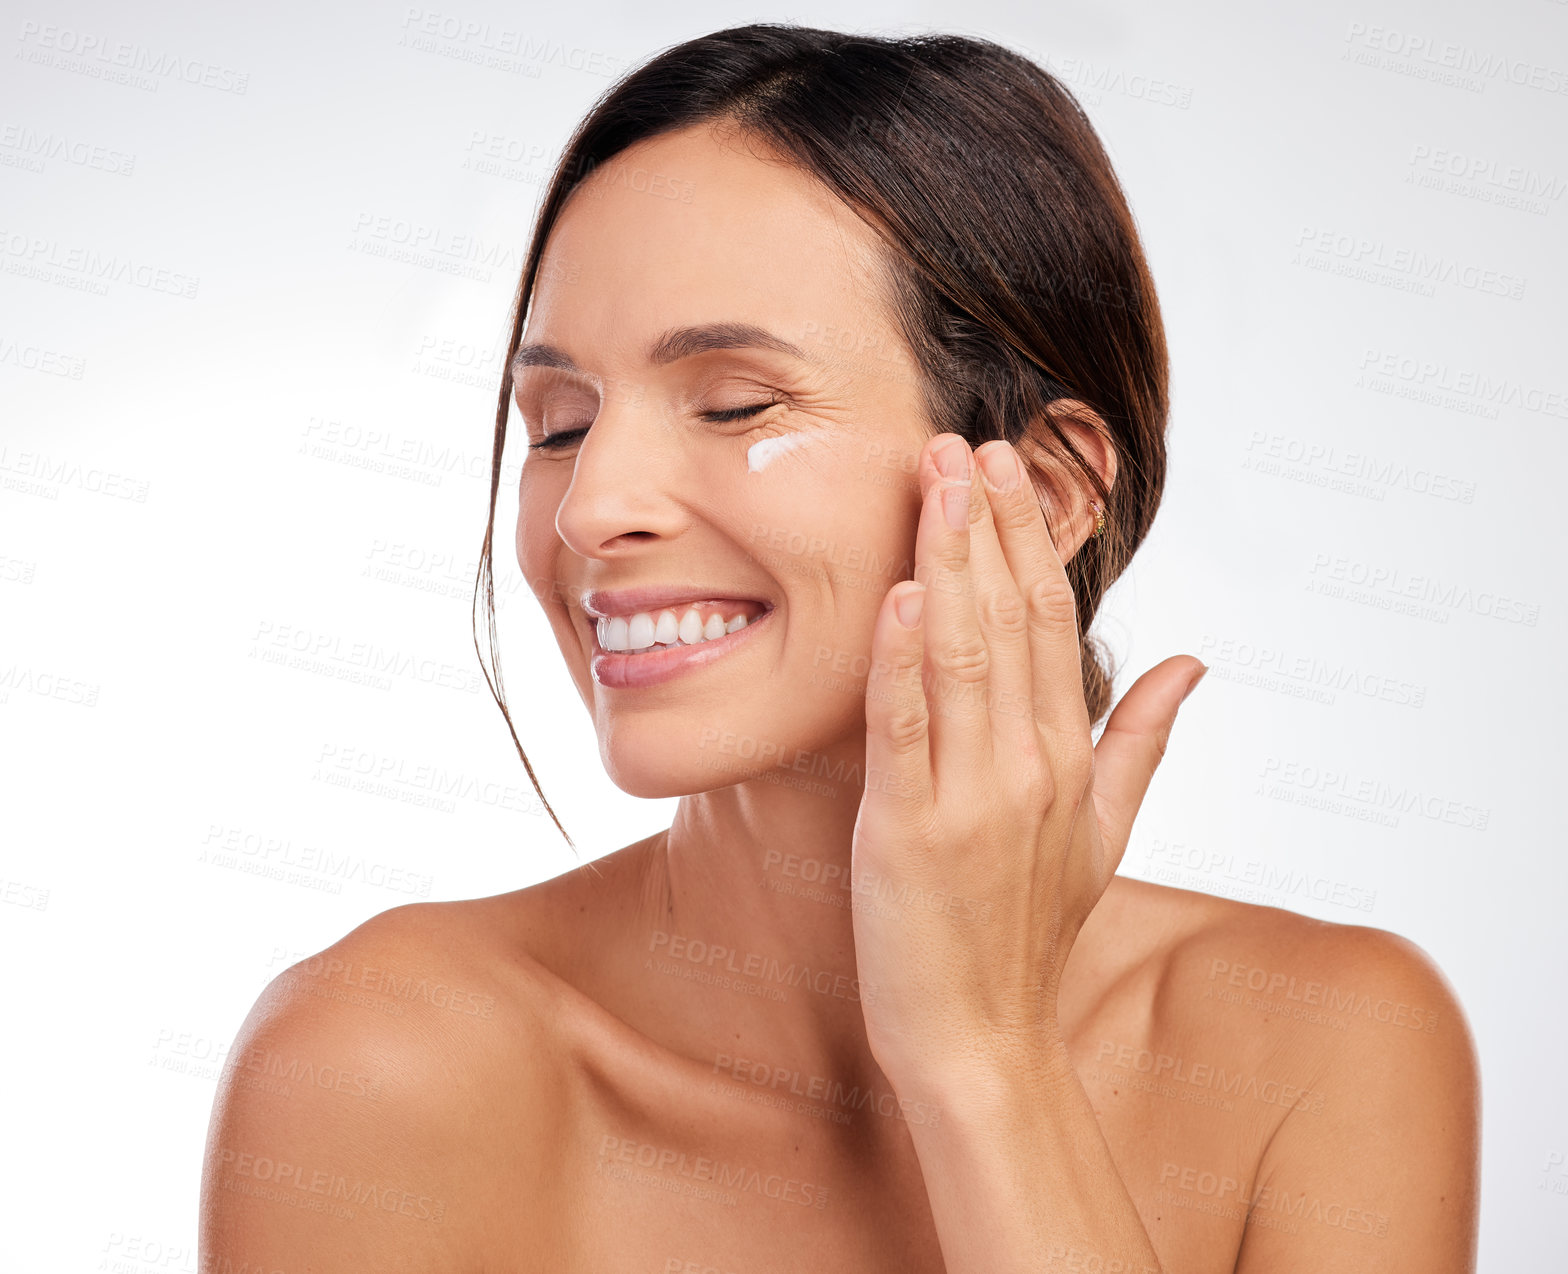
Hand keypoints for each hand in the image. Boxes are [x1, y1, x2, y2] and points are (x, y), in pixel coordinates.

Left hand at [850, 430, 1205, 1085]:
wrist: (981, 1036)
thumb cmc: (1030, 931)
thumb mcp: (1105, 832)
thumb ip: (1145, 738)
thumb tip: (1197, 660)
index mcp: (1069, 756)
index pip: (1050, 621)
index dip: (1028, 538)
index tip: (1007, 466)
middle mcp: (1030, 765)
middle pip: (1010, 619)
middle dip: (987, 523)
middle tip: (963, 440)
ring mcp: (972, 797)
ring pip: (961, 654)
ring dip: (948, 560)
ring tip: (935, 480)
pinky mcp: (908, 830)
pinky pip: (904, 729)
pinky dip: (901, 658)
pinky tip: (900, 593)